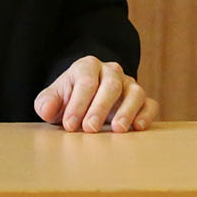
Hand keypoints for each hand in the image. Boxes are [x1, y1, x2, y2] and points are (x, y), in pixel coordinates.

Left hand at [33, 56, 159, 132]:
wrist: (84, 103)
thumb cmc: (68, 101)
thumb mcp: (52, 101)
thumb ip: (46, 103)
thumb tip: (48, 108)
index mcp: (88, 66)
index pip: (86, 81)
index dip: (78, 103)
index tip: (70, 125)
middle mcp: (111, 72)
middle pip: (111, 85)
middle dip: (100, 107)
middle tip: (90, 128)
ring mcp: (129, 85)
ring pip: (135, 92)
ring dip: (127, 111)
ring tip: (117, 130)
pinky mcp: (142, 100)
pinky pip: (150, 104)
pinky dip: (146, 115)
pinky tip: (137, 128)